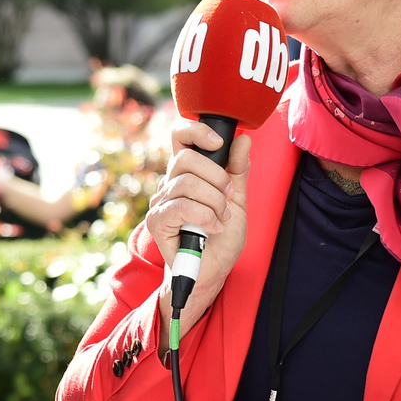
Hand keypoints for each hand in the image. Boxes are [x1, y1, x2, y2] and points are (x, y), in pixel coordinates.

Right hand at [144, 121, 250, 333]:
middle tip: (225, 199)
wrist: (214, 269)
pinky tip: (211, 228)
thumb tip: (243, 139)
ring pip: (187, 183)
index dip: (196, 131)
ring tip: (220, 218)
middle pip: (186, 158)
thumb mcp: (237, 198)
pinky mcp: (157, 221)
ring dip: (213, 202)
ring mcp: (161, 201)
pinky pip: (180, 206)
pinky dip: (204, 217)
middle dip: (216, 178)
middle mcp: (170, 182)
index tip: (219, 143)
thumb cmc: (222, 236)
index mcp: (187, 172)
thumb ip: (237, 169)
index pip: (180, 136)